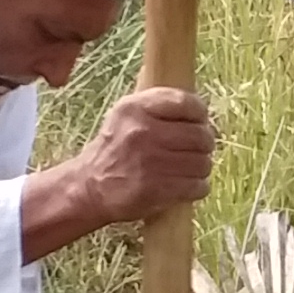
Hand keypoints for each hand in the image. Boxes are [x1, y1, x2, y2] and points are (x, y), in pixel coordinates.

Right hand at [24, 87, 213, 258]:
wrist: (90, 187)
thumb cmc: (114, 149)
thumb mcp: (125, 114)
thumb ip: (157, 103)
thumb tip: (197, 103)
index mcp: (135, 108)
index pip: (186, 102)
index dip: (199, 113)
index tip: (198, 121)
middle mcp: (142, 132)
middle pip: (200, 135)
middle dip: (203, 145)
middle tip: (194, 150)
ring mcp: (151, 162)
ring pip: (202, 162)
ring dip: (200, 168)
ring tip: (187, 169)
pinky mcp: (157, 190)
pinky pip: (198, 186)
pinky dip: (197, 187)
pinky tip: (185, 185)